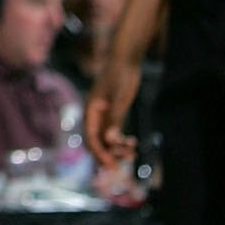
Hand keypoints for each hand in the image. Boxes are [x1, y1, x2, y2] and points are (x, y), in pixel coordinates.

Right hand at [84, 55, 140, 171]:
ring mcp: (102, 115)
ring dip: (117, 149)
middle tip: (127, 161)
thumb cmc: (122, 75)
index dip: (100, 154)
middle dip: (110, 154)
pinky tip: (133, 143)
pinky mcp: (111, 114)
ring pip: (105, 140)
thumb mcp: (120, 98)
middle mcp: (93, 115)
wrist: (125, 59)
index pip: (91, 138)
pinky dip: (120, 141)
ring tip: (134, 152)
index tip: (113, 166)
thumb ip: (114, 119)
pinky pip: (112, 133)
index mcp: (90, 110)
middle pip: (96, 142)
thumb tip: (109, 141)